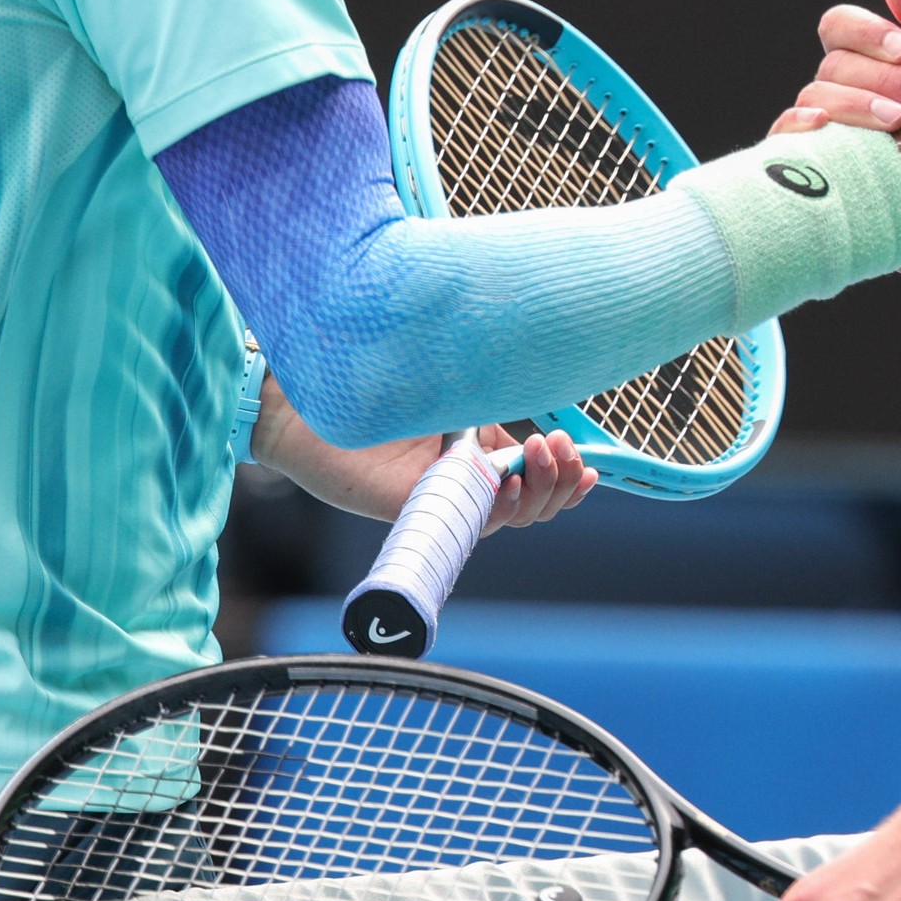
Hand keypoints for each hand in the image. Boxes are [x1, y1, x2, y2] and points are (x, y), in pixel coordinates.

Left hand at [253, 382, 598, 527]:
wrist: (312, 396)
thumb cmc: (376, 378)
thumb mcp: (453, 379)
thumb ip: (494, 390)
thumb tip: (546, 393)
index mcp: (479, 447)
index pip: (537, 473)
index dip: (568, 473)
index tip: (588, 459)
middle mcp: (467, 476)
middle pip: (535, 499)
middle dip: (561, 478)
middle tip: (562, 449)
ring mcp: (446, 494)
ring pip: (513, 515)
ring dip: (541, 490)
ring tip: (543, 455)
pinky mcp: (421, 509)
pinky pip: (474, 523)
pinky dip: (503, 508)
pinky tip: (512, 486)